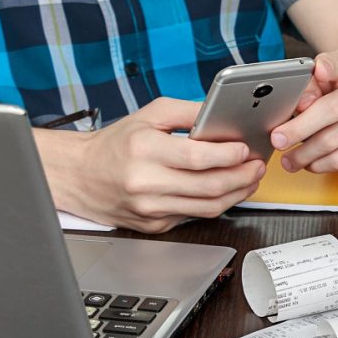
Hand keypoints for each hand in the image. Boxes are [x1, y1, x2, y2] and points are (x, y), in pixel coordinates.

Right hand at [41, 98, 265, 232]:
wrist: (79, 175)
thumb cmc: (115, 144)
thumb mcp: (150, 115)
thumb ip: (189, 112)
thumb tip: (224, 114)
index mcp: (145, 150)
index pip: (199, 158)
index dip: (229, 155)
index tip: (246, 149)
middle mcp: (146, 182)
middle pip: (210, 187)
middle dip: (243, 176)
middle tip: (258, 166)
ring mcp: (150, 208)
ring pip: (208, 208)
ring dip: (237, 194)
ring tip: (250, 179)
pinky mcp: (154, 225)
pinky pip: (194, 216)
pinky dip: (215, 204)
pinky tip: (226, 191)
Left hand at [269, 46, 337, 172]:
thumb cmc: (335, 86)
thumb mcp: (319, 76)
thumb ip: (308, 85)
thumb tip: (302, 105)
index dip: (330, 66)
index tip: (319, 70)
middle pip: (333, 109)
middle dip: (299, 129)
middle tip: (278, 140)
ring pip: (335, 141)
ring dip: (305, 154)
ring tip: (289, 159)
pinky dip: (321, 164)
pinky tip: (310, 162)